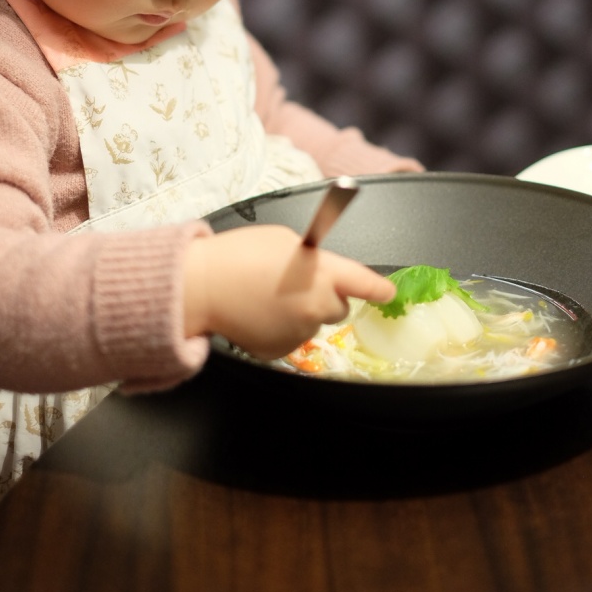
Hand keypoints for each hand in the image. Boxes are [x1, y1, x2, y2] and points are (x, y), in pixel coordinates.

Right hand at [184, 224, 395, 359]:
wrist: (202, 286)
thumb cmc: (240, 254)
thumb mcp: (284, 240)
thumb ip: (312, 258)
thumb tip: (320, 269)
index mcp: (323, 273)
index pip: (365, 284)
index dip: (380, 289)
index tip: (389, 293)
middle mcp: (317, 306)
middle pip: (340, 308)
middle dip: (327, 298)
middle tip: (298, 285)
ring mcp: (299, 333)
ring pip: (312, 323)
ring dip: (300, 313)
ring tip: (268, 297)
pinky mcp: (280, 351)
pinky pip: (290, 338)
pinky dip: (279, 329)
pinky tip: (258, 314)